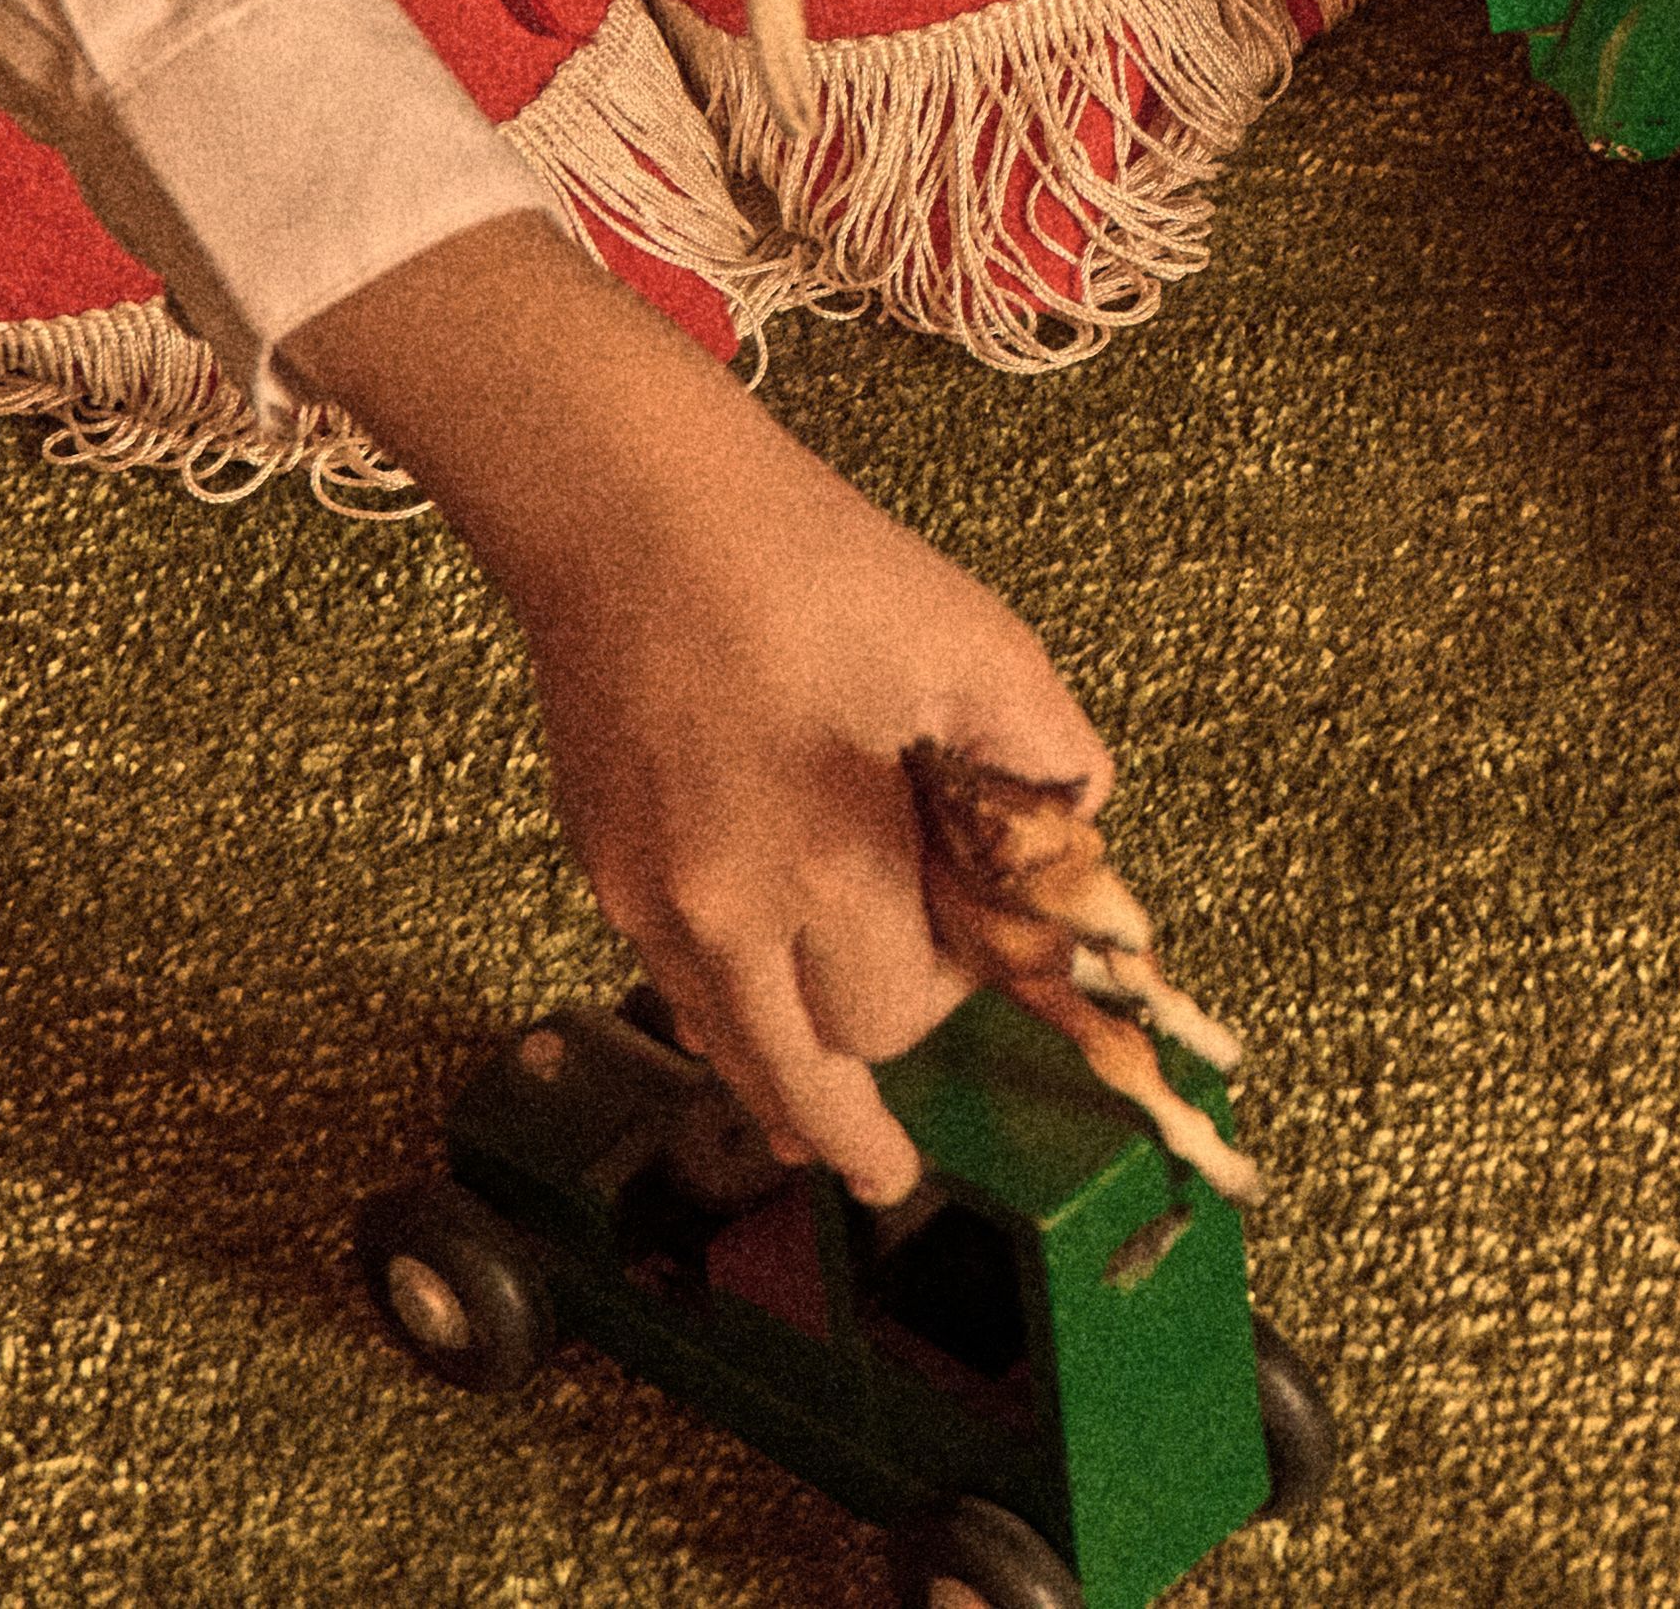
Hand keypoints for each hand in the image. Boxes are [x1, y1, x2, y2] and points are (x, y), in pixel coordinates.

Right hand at [290, 218, 1100, 1197]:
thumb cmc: (813, 567)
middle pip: (794, 1080)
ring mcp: (642, 896)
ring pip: (721, 1046)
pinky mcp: (599, 863)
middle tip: (889, 1169)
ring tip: (826, 1135)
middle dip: (856, 1120)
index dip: (955, 996)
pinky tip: (753, 1013)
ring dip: (780, 1089)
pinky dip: (725, 1016)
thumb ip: (1046, 755)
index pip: (898, 1016)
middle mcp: (719, 912)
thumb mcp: (978, 646)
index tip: (983, 952)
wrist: (628, 510)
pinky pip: (674, 981)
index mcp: (825, 867)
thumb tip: (1079, 825)